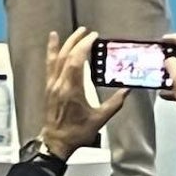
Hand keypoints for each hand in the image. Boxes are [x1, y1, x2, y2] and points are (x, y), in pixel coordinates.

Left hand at [41, 28, 128, 159]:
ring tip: (76, 32)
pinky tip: (53, 40)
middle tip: (87, 32)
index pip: (76, 61)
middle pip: (66, 55)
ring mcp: (52, 84)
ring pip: (56, 58)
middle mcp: (60, 84)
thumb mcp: (99, 119)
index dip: (84, 46)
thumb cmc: (76, 133)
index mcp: (72, 90)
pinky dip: (51, 50)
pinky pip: (49, 64)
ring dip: (66, 42)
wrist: (56, 143)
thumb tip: (126, 90)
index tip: (93, 37)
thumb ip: (114, 103)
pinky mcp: (49, 87)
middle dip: (77, 41)